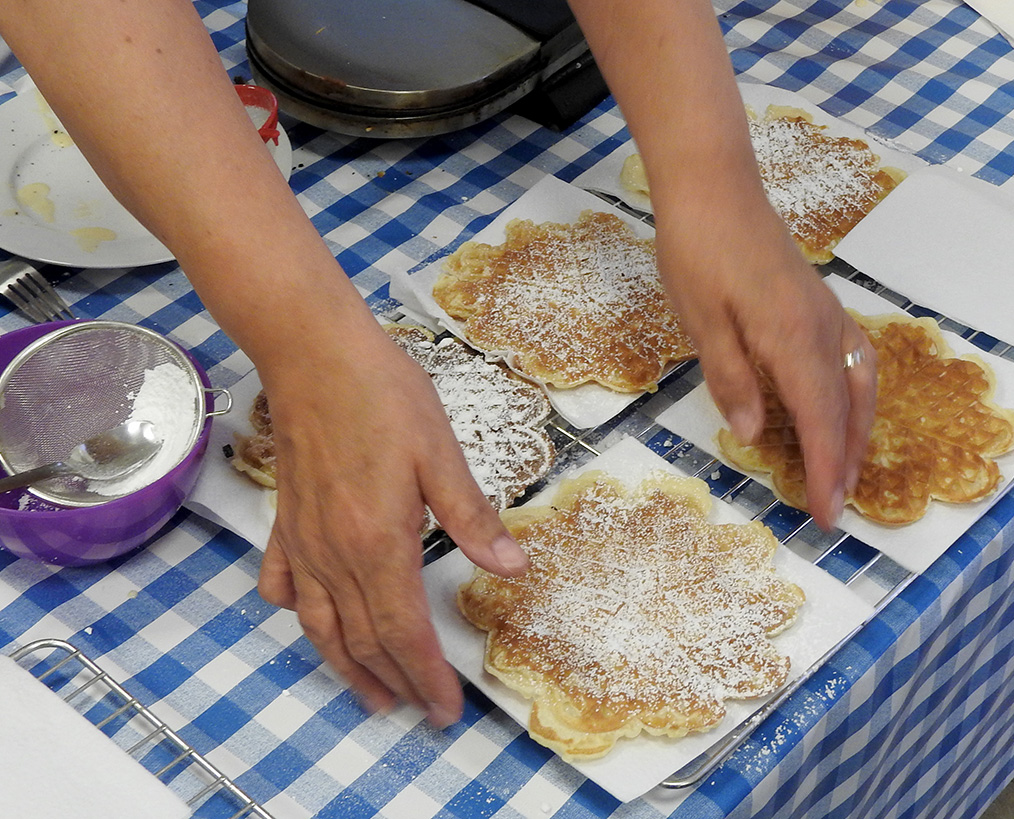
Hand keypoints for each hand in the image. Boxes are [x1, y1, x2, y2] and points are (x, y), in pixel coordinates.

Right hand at [254, 324, 528, 725]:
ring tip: (370, 695)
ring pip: (319, 624)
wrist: (312, 352)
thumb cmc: (382, 395)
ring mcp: (303, 539)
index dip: (426, 676)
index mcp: (378, 542)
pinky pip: (284, 582)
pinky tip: (308, 619)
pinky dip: (298, 612)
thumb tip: (511, 567)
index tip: (445, 710)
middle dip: (396, 683)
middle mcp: (334, 553)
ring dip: (347, 666)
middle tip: (421, 712)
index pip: (403, 631)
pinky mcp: (286, 519)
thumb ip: (472, 516)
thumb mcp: (440, 453)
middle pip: (363, 638)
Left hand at [655, 194, 876, 529]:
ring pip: (859, 384)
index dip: (827, 470)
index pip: (820, 419)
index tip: (827, 515)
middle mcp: (824, 328)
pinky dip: (853, 398)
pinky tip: (840, 411)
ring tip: (846, 471)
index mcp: (794, 337)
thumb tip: (754, 434)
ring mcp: (827, 313)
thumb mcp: (701, 321)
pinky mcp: (820, 304)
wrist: (714, 187)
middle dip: (847, 461)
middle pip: (848, 407)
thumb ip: (732, 378)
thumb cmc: (697, 251)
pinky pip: (852, 361)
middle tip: (837, 508)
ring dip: (857, 432)